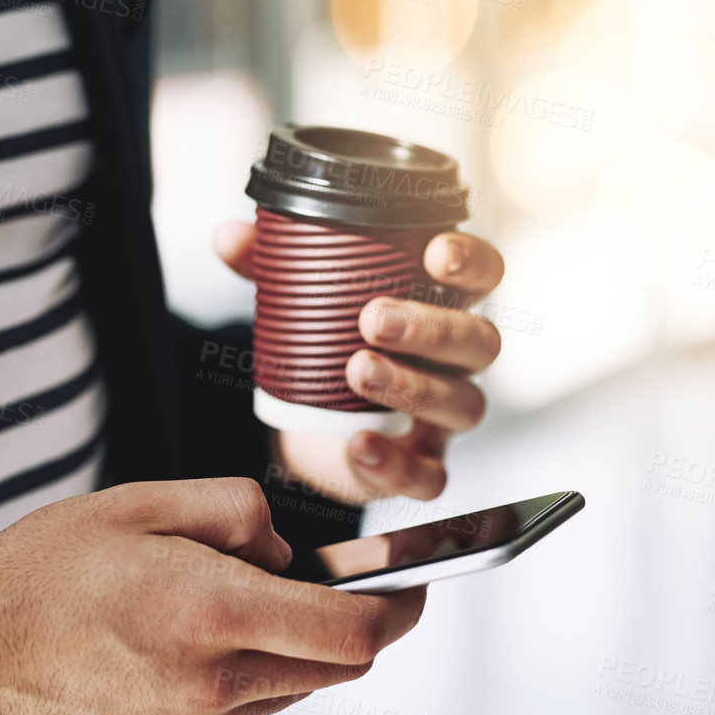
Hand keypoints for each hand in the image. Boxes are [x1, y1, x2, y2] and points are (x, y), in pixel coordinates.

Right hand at [0, 478, 426, 714]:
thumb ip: (238, 513)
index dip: (402, 607)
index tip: (420, 584)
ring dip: (300, 646)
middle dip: (360, 626)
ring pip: (293, 688)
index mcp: (210, 611)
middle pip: (337, 668)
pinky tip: (202, 631)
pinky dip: (253, 669)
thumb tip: (288, 552)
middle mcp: (211, 680)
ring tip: (243, 596)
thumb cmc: (46, 565)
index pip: (351, 630)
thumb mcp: (144, 500)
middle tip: (351, 583)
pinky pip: (245, 707)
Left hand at [215, 221, 505, 503]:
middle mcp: (455, 362)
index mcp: (440, 306)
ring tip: (358, 371)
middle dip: (431, 328)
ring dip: (414, 387)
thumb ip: (271, 265)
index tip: (435, 254)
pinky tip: (359, 445)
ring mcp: (444, 418)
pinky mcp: (420, 466)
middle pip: (479, 342)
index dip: (471, 262)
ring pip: (464, 405)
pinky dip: (396, 464)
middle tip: (372, 319)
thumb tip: (230, 237)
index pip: (484, 275)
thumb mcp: (299, 300)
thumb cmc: (325, 346)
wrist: (307, 425)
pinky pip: (430, 476)